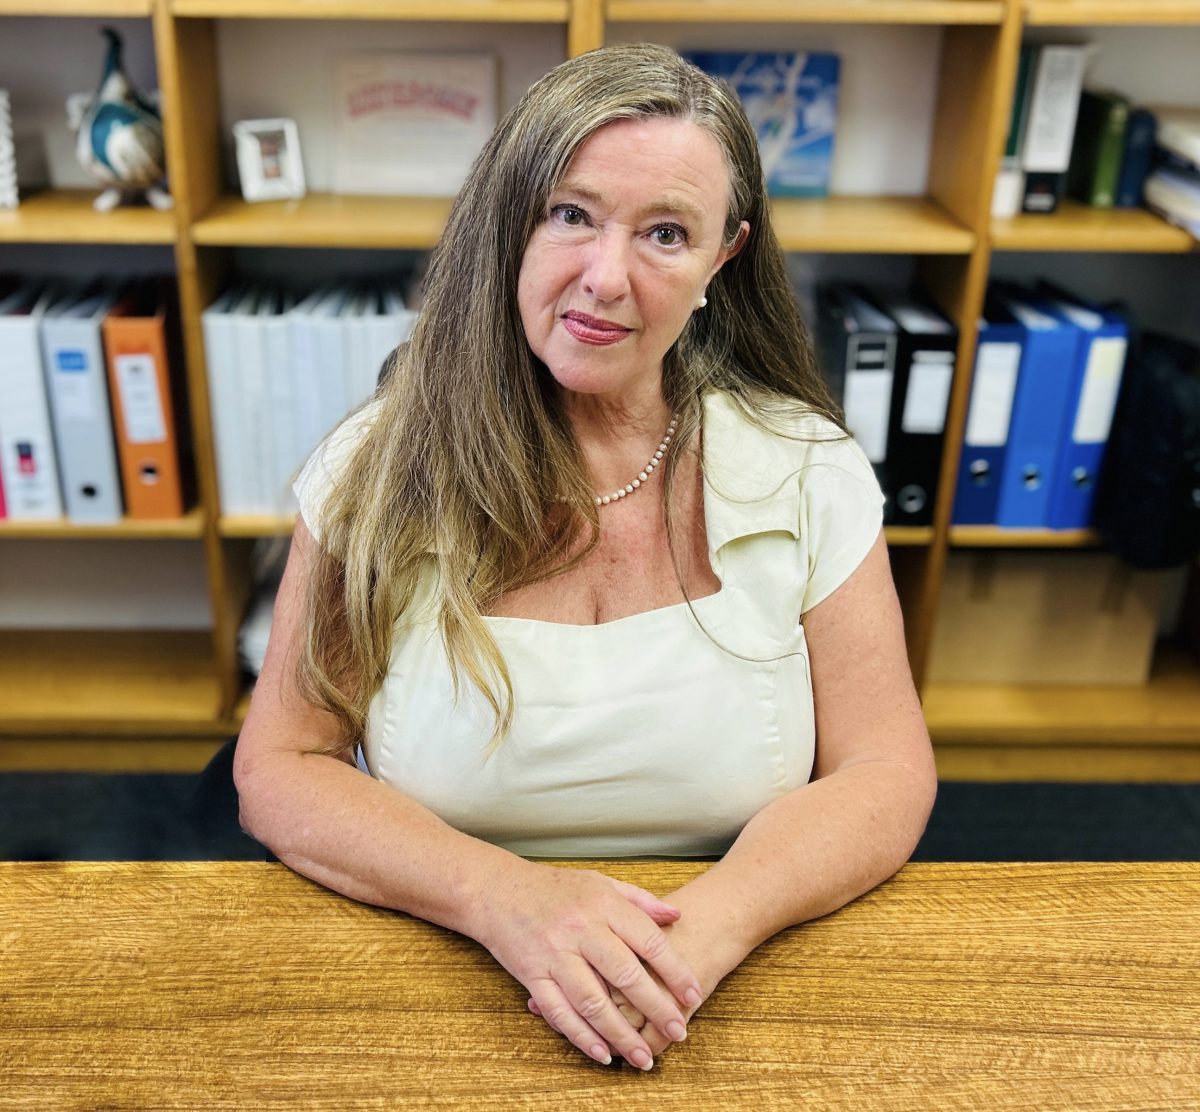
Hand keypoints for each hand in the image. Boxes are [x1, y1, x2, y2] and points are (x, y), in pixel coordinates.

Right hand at [474, 861, 702, 1069]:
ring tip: (645, 1056)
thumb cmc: (554, 887)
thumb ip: (639, 900)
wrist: (497, 891)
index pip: (648, 940)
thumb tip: (676, 915)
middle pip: (625, 975)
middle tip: (680, 1031)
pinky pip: (560, 1013)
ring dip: (622, 1034)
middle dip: (657, 1007)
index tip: (693, 994)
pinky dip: (582, 1037)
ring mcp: (554, 955)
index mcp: (602, 905)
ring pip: (593, 1002)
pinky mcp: (532, 976)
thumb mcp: (600, 883)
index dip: (675, 970)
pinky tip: (603, 1053)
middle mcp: (580, 930)